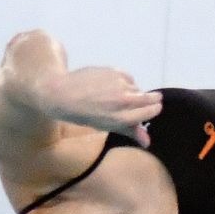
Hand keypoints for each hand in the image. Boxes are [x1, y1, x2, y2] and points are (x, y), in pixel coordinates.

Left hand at [38, 66, 160, 145]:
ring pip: (137, 88)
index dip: (153, 110)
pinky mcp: (115, 71)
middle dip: (151, 99)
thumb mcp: (106, 125)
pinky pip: (128, 77)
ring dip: (133, 91)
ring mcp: (120, 84)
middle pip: (150, 98)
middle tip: (147, 100)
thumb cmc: (83, 114)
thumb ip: (129, 131)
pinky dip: (125, 81)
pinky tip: (112, 85)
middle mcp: (124, 100)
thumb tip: (147, 142)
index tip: (152, 109)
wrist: (61, 93)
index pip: (151, 111)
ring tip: (118, 95)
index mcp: (122, 118)